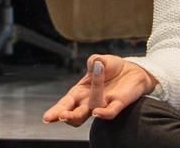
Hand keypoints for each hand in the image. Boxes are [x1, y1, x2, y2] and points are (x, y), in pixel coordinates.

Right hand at [42, 54, 158, 126]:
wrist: (132, 69)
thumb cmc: (110, 67)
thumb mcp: (98, 60)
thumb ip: (94, 60)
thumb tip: (95, 62)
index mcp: (79, 92)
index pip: (65, 104)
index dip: (55, 111)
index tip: (47, 118)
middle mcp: (89, 102)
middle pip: (74, 115)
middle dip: (67, 116)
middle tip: (62, 116)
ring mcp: (103, 103)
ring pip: (91, 110)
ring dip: (87, 103)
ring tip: (93, 82)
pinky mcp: (118, 103)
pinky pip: (111, 112)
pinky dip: (104, 113)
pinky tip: (97, 113)